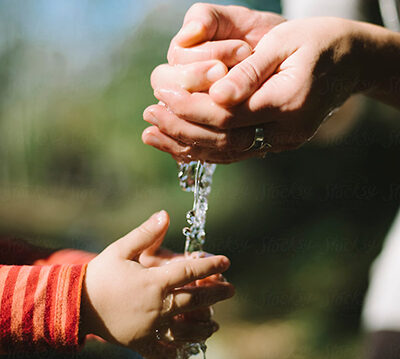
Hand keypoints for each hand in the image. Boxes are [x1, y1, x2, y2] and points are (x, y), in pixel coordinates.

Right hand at [81, 210, 233, 358]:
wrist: (76, 304)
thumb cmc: (100, 274)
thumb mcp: (121, 249)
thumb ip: (145, 233)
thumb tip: (165, 214)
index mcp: (154, 282)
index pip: (190, 272)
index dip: (211, 265)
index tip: (226, 261)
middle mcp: (157, 307)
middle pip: (196, 301)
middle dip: (217, 294)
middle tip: (231, 289)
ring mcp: (150, 328)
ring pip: (186, 331)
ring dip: (204, 327)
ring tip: (215, 325)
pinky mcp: (141, 343)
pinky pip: (164, 351)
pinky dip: (177, 351)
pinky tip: (186, 348)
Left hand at [143, 15, 364, 162]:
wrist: (349, 62)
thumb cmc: (316, 43)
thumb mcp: (284, 43)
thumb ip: (250, 73)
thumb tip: (215, 95)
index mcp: (288, 102)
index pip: (227, 115)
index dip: (190, 107)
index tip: (161, 95)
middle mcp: (285, 131)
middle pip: (222, 139)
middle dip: (181, 129)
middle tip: (148, 116)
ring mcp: (281, 142)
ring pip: (226, 153)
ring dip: (186, 145)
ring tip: (153, 134)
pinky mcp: (275, 144)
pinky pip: (235, 154)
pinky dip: (204, 151)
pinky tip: (180, 145)